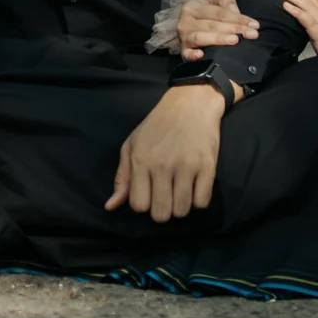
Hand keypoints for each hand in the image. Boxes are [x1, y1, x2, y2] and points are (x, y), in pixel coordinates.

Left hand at [107, 85, 226, 220]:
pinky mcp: (207, 167)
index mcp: (140, 160)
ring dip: (181, 206)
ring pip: (182, 211)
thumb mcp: (132, 145)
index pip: (139, 205)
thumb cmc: (157, 125)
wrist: (191, 103)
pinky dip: (198, 200)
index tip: (150, 193)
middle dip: (163, 210)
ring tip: (180, 191)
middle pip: (161, 214)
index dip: (144, 204)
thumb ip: (122, 177)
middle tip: (166, 195)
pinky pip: (202, 203)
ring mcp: (186, 167)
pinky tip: (194, 187)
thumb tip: (110, 206)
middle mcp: (162, 165)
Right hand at [175, 0, 259, 60]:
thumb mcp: (216, 0)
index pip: (219, 13)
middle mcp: (186, 21)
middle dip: (234, 29)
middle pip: (212, 25)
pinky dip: (192, 55)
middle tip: (252, 35)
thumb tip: (235, 11)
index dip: (238, 18)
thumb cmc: (207, 13)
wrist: (190, 25)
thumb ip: (226, 1)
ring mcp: (184, 37)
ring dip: (218, 39)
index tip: (255, 25)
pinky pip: (187, 54)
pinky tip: (201, 55)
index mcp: (194, 6)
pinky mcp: (183, 51)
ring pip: (201, 37)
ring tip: (235, 40)